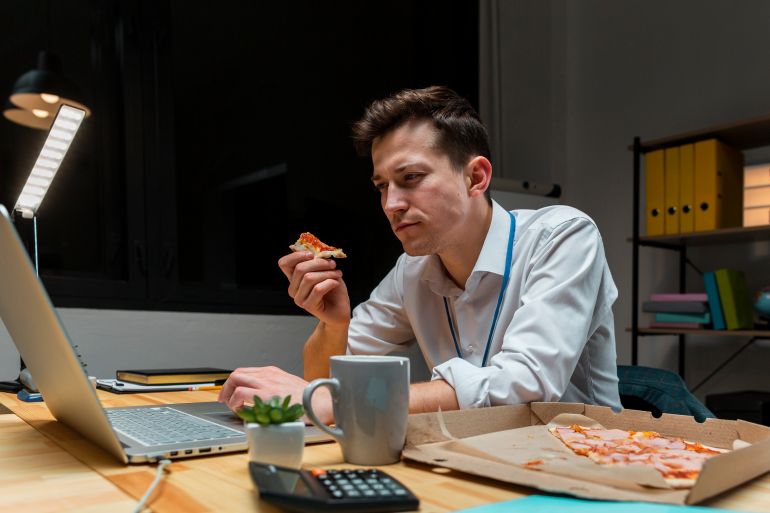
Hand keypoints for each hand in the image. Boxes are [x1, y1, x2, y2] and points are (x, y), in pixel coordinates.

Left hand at [217, 366, 333, 423]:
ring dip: (229, 395)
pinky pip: (241, 394)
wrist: (321, 402)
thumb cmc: (308, 399)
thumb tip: (261, 396)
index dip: (234, 382)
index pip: (245, 372)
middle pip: (237, 374)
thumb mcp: (289, 385)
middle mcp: (268, 375)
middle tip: (225, 399)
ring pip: (236, 381)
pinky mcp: (266, 395)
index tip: (230, 392)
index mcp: (273, 372)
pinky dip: (236, 403)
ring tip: (233, 407)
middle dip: (226, 387)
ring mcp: (266, 384)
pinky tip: (241, 411)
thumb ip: (274, 387)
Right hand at [278, 251, 350, 326]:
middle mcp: (293, 289)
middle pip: (300, 268)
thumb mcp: (325, 271)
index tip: (312, 254)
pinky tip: (336, 283)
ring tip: (337, 274)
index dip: (296, 256)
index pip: (284, 264)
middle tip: (332, 264)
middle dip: (319, 263)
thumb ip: (318, 261)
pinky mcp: (308, 306)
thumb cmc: (332, 289)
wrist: (340, 309)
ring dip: (327, 273)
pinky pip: (318, 289)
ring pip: (309, 278)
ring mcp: (299, 299)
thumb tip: (317, 250)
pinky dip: (330, 283)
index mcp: (294, 278)